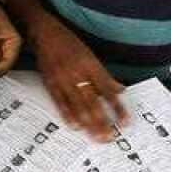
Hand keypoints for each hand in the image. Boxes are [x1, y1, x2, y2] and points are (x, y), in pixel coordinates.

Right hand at [32, 19, 126, 141]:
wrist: (45, 34)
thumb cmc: (70, 44)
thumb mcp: (91, 56)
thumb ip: (105, 75)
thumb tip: (120, 89)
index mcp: (91, 66)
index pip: (107, 91)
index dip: (117, 107)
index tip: (125, 122)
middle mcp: (78, 73)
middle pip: (93, 102)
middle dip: (102, 121)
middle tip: (110, 137)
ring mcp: (63, 79)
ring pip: (78, 105)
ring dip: (88, 123)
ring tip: (96, 136)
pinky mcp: (50, 83)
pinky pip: (60, 102)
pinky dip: (68, 114)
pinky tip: (75, 126)